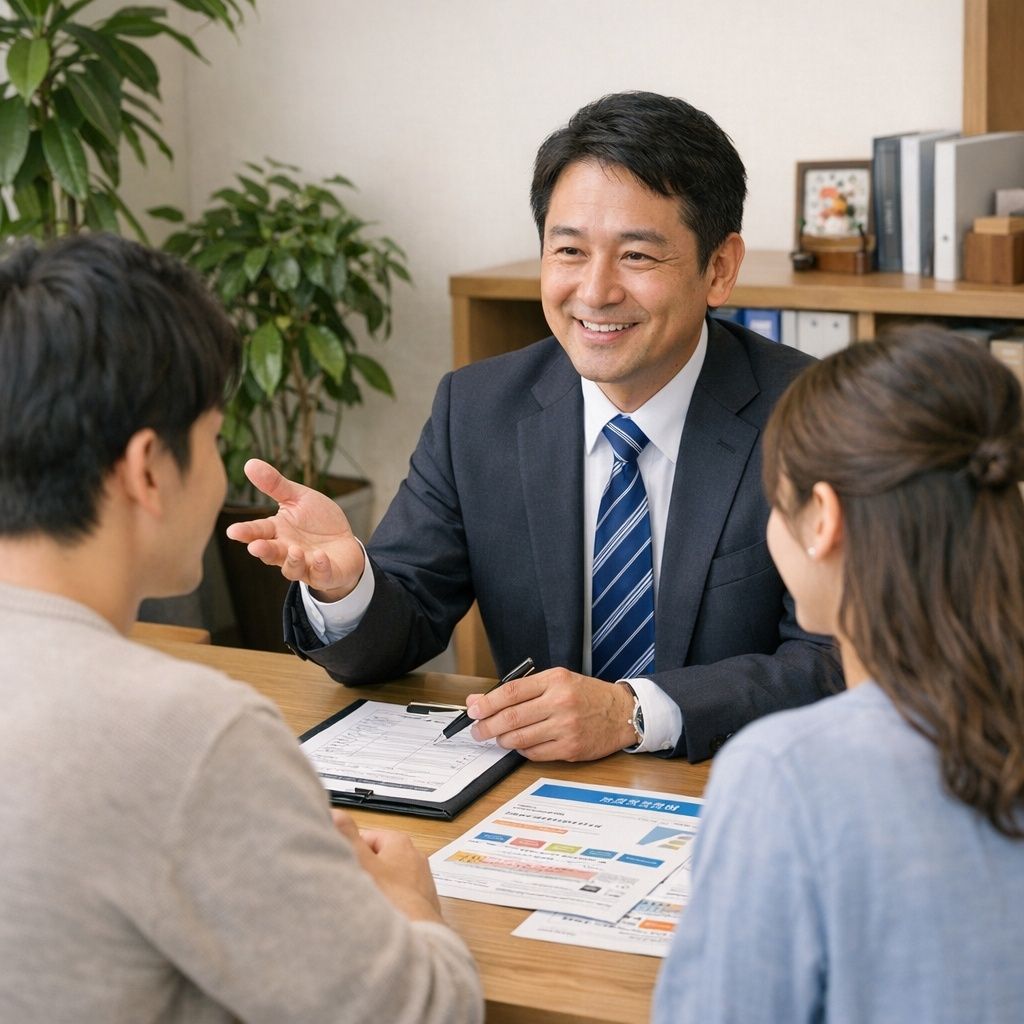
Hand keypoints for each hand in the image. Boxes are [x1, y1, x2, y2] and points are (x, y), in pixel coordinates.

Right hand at [224, 459, 364, 600]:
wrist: (344, 543)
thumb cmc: (317, 521)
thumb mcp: (299, 498)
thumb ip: (275, 485)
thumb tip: (249, 463)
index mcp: (278, 531)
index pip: (258, 532)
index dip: (246, 532)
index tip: (233, 531)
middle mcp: (287, 551)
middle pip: (271, 553)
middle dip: (263, 550)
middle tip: (255, 547)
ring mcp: (306, 565)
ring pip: (293, 568)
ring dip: (293, 561)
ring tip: (295, 550)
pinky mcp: (325, 575)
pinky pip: (321, 575)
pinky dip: (320, 567)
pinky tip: (321, 557)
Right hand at [331, 810, 443, 922]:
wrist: (418, 935)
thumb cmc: (392, 900)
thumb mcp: (362, 863)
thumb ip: (347, 837)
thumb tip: (336, 814)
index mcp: (400, 841)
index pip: (367, 836)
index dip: (352, 851)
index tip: (346, 865)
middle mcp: (415, 856)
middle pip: (379, 858)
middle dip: (365, 870)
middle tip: (354, 885)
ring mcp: (421, 879)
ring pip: (390, 878)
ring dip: (378, 888)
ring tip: (368, 902)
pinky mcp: (423, 900)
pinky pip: (400, 896)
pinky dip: (391, 903)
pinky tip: (382, 914)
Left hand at [465, 668, 637, 760]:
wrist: (622, 712)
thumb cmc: (586, 695)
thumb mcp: (555, 682)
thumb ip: (519, 690)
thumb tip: (480, 700)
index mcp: (554, 681)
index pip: (511, 692)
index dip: (486, 703)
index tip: (473, 710)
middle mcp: (560, 703)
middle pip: (511, 718)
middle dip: (487, 726)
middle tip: (477, 730)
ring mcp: (566, 728)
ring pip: (520, 738)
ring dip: (502, 740)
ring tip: (498, 737)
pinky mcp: (570, 749)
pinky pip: (534, 754)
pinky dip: (522, 750)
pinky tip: (521, 744)